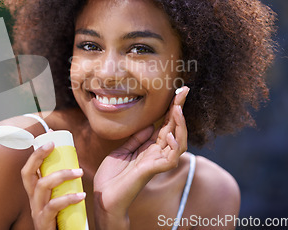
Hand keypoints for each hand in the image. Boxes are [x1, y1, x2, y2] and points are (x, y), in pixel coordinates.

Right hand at [21, 142, 85, 229]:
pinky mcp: (44, 223)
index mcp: (35, 193)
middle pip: (27, 173)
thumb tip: (77, 167)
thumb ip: (64, 187)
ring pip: (42, 186)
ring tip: (79, 172)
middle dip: (37, 155)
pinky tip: (81, 195)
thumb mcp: (60, 201)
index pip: (29, 169)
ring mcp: (37, 211)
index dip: (36, 152)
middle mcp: (32, 200)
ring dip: (61, 175)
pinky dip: (67, 199)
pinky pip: (53, 206)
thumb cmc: (62, 222)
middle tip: (52, 144)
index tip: (49, 137)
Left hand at [93, 87, 189, 227]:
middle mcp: (157, 153)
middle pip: (174, 129)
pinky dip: (174, 146)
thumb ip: (136, 140)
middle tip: (184, 91)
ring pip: (179, 142)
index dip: (171, 109)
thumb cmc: (112, 176)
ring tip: (178, 109)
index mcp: (149, 148)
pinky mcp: (154, 171)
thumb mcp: (122, 151)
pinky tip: (171, 135)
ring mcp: (157, 162)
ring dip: (180, 125)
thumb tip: (148, 126)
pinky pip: (171, 158)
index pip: (165, 125)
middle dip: (180, 109)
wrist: (104, 196)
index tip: (178, 93)